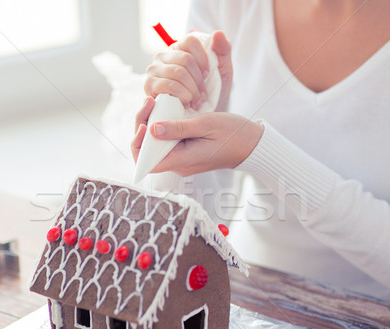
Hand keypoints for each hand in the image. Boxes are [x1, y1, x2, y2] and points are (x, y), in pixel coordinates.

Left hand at [132, 97, 262, 175]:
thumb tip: (152, 129)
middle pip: (147, 152)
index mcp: (182, 160)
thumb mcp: (206, 124)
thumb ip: (178, 127)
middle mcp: (178, 164)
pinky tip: (164, 111)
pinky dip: (161, 127)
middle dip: (142, 127)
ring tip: (155, 102)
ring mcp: (181, 160)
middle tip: (149, 103)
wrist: (250, 144)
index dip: (138, 145)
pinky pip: (165, 143)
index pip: (147, 163)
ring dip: (151, 124)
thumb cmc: (232, 133)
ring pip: (155, 146)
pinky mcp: (185, 153)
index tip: (144, 123)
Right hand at [145, 31, 232, 111]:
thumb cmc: (210, 94)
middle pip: (186, 60)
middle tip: (203, 96)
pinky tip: (186, 104)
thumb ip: (223, 51)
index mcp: (179, 48)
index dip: (203, 59)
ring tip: (196, 102)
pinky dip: (182, 96)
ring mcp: (154, 70)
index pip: (191, 40)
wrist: (199, 120)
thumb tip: (218, 33)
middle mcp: (163, 56)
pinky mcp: (149, 86)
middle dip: (199, 81)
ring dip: (192, 91)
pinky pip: (168, 86)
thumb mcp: (222, 72)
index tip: (207, 75)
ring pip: (178, 73)